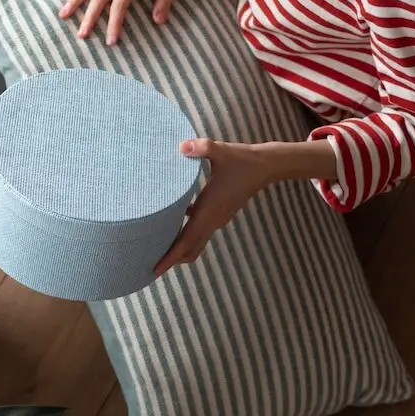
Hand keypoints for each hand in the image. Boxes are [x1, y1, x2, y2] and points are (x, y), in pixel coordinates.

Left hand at [155, 139, 270, 275]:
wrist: (265, 166)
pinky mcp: (220, 213)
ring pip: (196, 242)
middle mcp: (212, 219)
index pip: (187, 240)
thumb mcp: (220, 151)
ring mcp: (218, 218)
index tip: (156, 269)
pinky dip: (187, 236)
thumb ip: (202, 148)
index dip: (171, 256)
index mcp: (208, 210)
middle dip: (171, 260)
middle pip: (190, 248)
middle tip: (150, 267)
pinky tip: (174, 224)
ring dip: (180, 249)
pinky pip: (201, 231)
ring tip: (158, 249)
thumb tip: (182, 146)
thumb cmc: (242, 160)